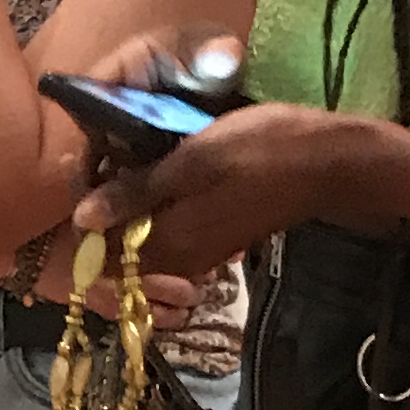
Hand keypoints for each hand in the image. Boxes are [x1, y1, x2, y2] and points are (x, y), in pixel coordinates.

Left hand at [75, 100, 371, 277]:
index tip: (84, 164)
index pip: (100, 253)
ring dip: (126, 200)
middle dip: (102, 204)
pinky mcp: (213, 236)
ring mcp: (199, 250)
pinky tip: (155, 164)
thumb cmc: (262, 152)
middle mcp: (180, 258)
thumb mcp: (194, 162)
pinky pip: (166, 229)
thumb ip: (138, 192)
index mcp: (170, 244)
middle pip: (118, 246)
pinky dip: (152, 202)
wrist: (328, 163)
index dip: (84, 212)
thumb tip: (82, 218)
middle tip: (102, 151)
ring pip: (141, 236)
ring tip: (124, 151)